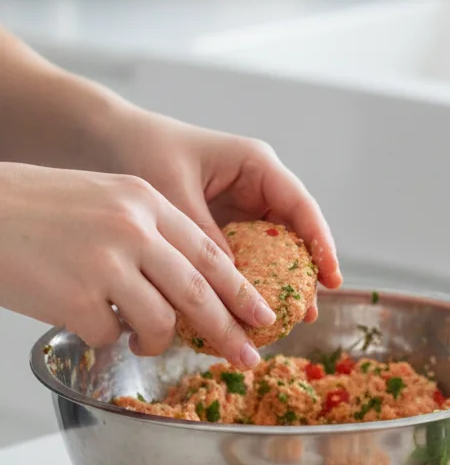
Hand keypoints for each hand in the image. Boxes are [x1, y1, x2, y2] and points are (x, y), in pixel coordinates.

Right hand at [0, 161, 276, 363]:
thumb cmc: (32, 207)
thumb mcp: (101, 199)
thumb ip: (146, 234)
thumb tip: (187, 288)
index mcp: (143, 200)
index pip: (209, 253)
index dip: (240, 291)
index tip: (262, 317)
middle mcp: (132, 229)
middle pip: (199, 293)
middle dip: (227, 331)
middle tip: (246, 357)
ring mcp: (106, 264)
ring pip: (160, 323)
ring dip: (155, 342)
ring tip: (140, 340)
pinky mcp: (78, 299)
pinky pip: (110, 336)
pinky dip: (103, 337)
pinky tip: (83, 319)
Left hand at [101, 107, 341, 322]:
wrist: (104, 142)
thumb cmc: (141, 150)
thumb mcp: (174, 192)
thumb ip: (204, 236)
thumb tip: (231, 282)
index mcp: (254, 165)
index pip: (300, 206)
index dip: (321, 244)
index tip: (331, 279)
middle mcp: (254, 187)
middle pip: (293, 235)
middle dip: (302, 274)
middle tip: (306, 314)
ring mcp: (239, 209)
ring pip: (271, 251)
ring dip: (276, 285)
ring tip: (282, 323)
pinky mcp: (220, 228)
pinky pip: (242, 259)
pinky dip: (244, 284)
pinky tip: (242, 312)